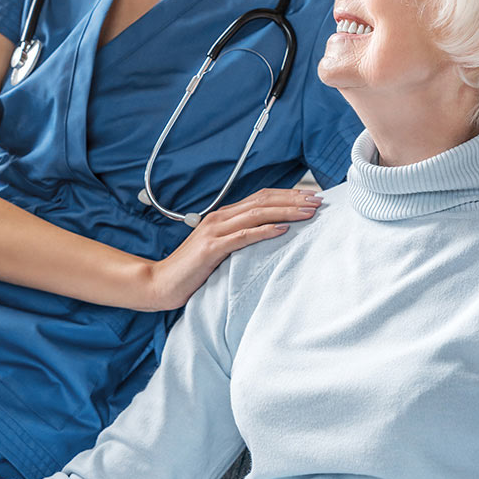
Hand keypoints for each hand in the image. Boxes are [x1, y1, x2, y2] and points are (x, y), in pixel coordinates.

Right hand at [149, 187, 322, 310]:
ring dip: (286, 211)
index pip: (261, 198)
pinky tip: (283, 229)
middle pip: (263, 201)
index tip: (311, 198)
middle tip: (318, 201)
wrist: (160, 283)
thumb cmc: (192, 269)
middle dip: (293, 200)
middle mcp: (220, 217)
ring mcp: (215, 231)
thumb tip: (270, 237)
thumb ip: (239, 239)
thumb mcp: (220, 249)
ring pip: (257, 214)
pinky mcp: (211, 248)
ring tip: (308, 212)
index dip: (287, 196)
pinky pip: (243, 236)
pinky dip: (265, 231)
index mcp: (223, 215)